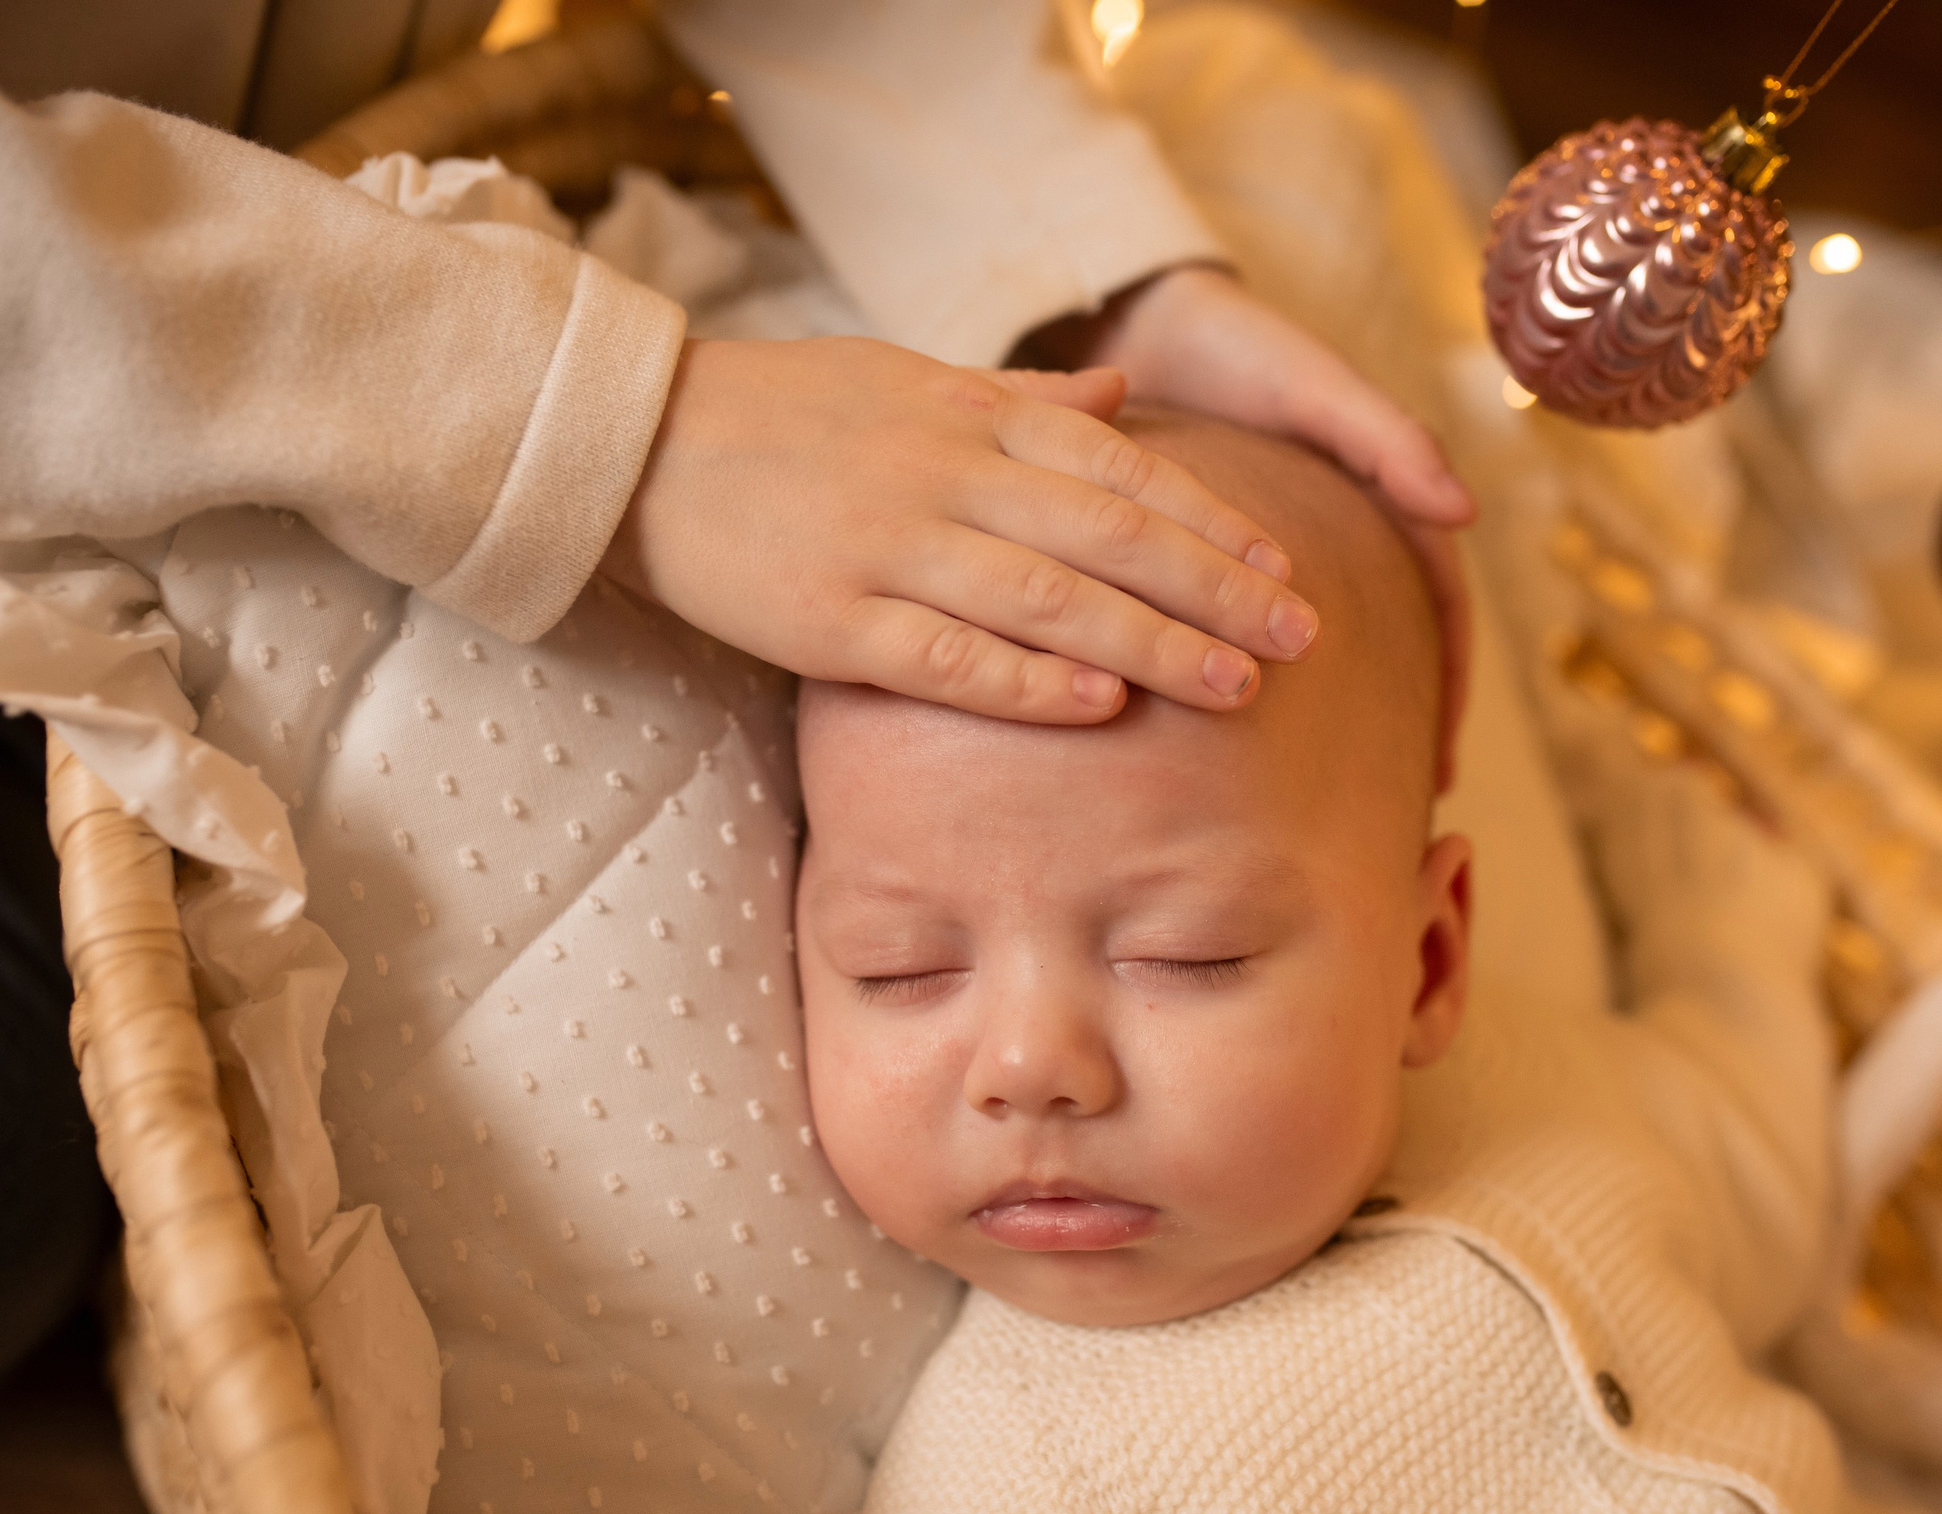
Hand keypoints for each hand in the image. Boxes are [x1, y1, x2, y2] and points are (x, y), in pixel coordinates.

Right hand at [598, 337, 1319, 723]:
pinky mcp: (832, 621)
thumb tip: (1123, 391)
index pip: (1121, 465)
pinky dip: (1029, 684)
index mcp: (970, 413)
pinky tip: (1102, 710)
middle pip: (1110, 533)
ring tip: (1236, 685)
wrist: (638, 441)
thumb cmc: (785, 412)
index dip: (1211, 518)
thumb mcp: (910, 375)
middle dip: (1216, 587)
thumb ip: (1021, 395)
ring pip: (1048, 599)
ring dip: (1151, 644)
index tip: (1284, 564)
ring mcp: (890, 547)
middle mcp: (946, 473)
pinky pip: (947, 658)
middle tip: (1303, 635)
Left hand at [1025, 265, 1477, 784]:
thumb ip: (1386, 440)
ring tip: (1309, 806)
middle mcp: (1323, 549)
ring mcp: (1260, 568)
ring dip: (1315, 730)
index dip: (1443, 681)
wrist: (1136, 321)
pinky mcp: (1193, 577)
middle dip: (1384, 730)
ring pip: (1299, 662)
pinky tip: (1216, 753)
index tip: (1440, 760)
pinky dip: (1228, 694)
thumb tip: (1463, 510)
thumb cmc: (1239, 344)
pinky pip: (1220, 649)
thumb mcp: (1318, 383)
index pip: (1434, 608)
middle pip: (1376, 652)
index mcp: (1372, 509)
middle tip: (1385, 819)